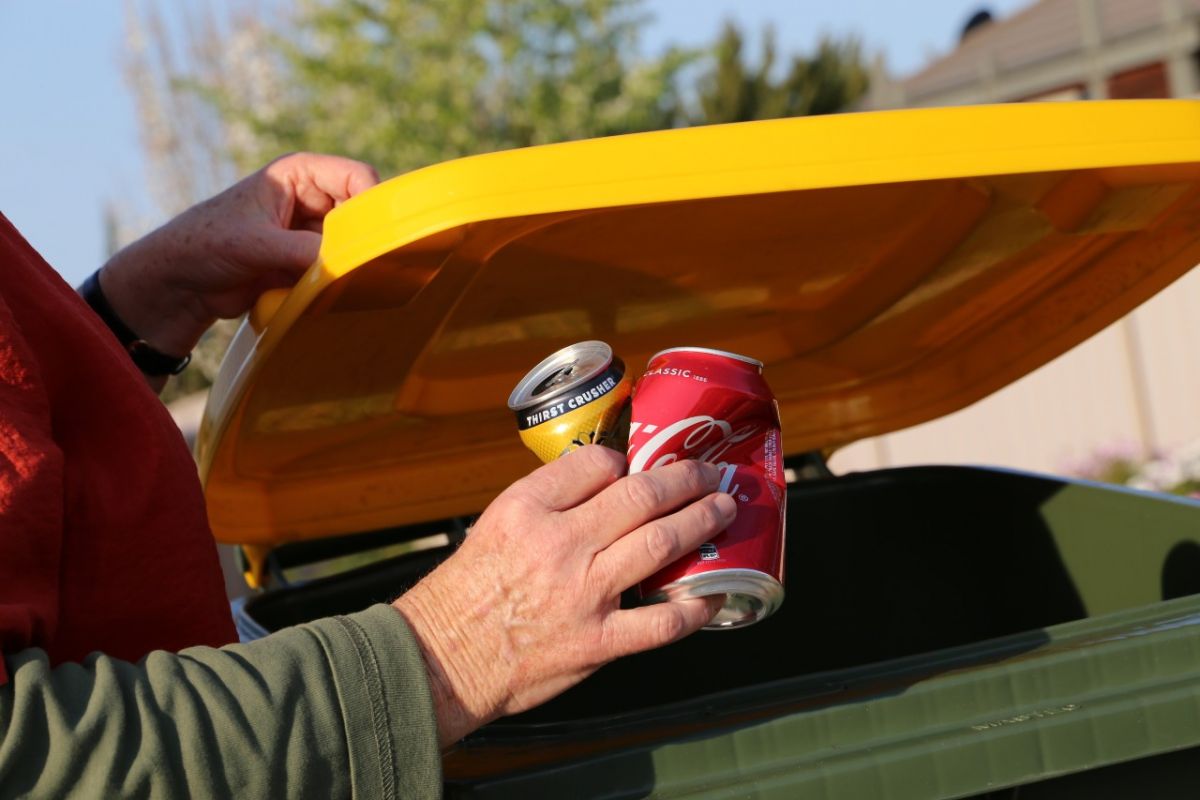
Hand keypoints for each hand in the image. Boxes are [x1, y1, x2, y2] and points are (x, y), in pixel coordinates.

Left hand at [99, 153, 378, 358]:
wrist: (178, 285)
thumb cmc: (204, 245)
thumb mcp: (256, 243)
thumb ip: (302, 251)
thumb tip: (347, 265)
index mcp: (299, 174)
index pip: (357, 177)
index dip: (372, 203)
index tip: (378, 237)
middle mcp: (311, 199)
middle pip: (360, 214)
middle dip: (363, 239)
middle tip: (366, 267)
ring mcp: (310, 232)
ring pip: (352, 246)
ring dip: (349, 264)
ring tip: (346, 284)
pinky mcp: (307, 262)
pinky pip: (337, 271)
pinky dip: (338, 283)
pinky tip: (333, 296)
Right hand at [393, 446, 732, 748]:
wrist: (444, 658)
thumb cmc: (467, 592)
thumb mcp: (495, 524)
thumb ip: (547, 501)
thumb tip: (602, 480)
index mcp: (528, 509)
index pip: (594, 464)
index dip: (625, 461)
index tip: (636, 466)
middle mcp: (559, 545)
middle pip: (640, 497)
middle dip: (684, 479)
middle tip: (708, 472)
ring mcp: (583, 594)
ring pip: (659, 545)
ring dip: (700, 522)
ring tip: (722, 509)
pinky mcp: (596, 641)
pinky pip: (661, 623)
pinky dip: (695, 607)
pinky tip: (713, 593)